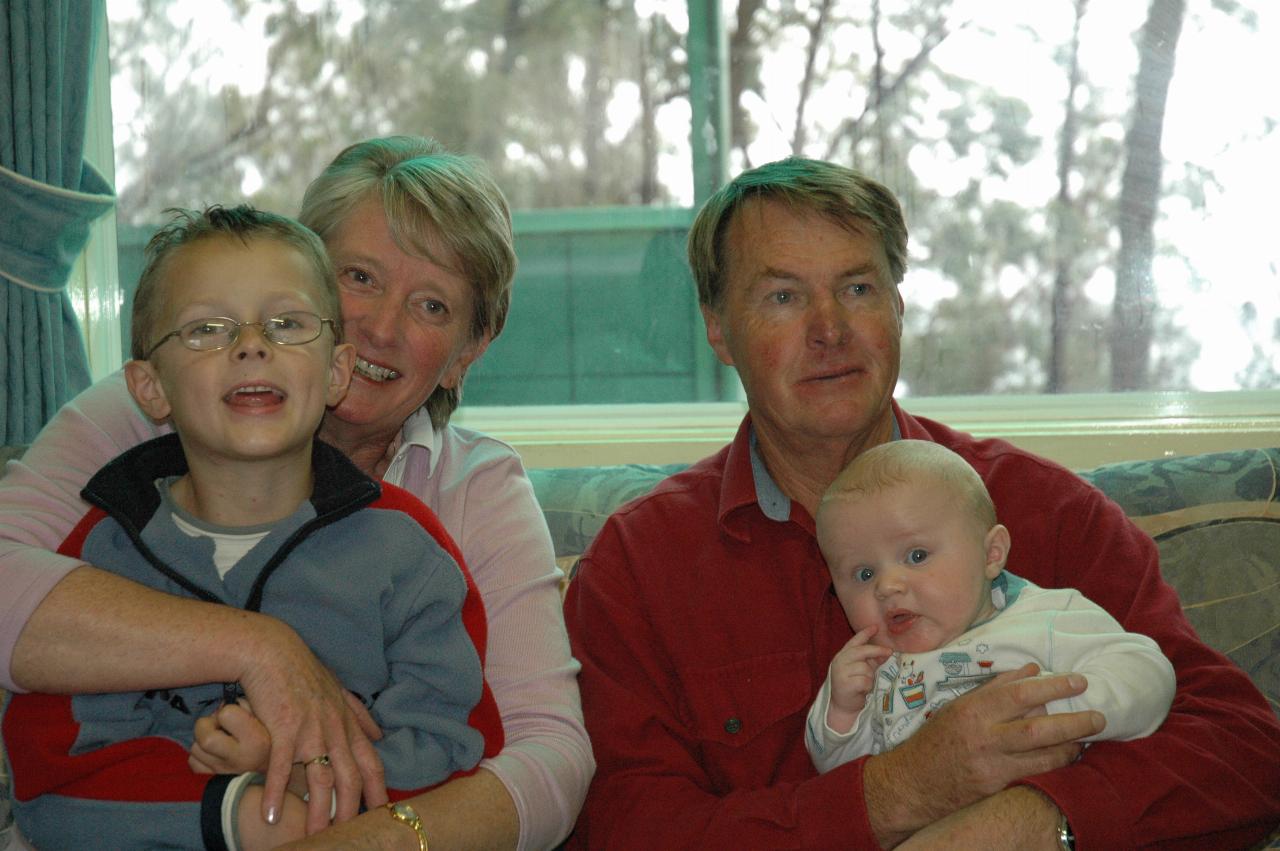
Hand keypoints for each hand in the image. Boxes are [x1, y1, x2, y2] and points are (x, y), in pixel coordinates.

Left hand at [189, 699, 270, 774]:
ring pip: (196, 749)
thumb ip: (246, 705)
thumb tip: (221, 705)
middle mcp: (241, 760)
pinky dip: (200, 754)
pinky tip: (214, 750)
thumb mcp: (268, 714)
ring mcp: (226, 773)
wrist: (276, 769)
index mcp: (257, 742)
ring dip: (203, 740)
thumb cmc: (271, 734)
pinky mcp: (215, 780)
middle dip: (208, 725)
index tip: (238, 715)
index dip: (229, 711)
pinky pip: (194, 763)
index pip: (226, 714)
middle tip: (220, 725)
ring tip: (219, 737)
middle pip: (205, 737)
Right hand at [236, 620, 387, 833]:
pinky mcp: (284, 729)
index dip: (378, 791)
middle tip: (347, 836)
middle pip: (350, 779)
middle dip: (351, 812)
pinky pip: (282, 767)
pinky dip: (277, 793)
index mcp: (348, 724)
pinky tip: (271, 816)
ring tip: (315, 837)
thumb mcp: (339, 690)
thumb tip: (380, 734)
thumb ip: (361, 715)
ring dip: (318, 813)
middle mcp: (335, 730)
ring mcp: (311, 730)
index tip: (383, 814)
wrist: (273, 652)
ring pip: (321, 780)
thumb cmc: (304, 672)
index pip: (372, 764)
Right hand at [827, 626, 892, 732]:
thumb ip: (871, 660)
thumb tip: (887, 651)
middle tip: (890, 651)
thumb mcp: (862, 671)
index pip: (854, 641)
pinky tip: (862, 691)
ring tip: (864, 684)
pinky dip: (868, 686)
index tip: (875, 626)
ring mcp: (841, 672)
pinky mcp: (845, 684)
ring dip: (870, 677)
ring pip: (866, 668)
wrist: (842, 706)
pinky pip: (865, 681)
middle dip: (877, 650)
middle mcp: (840, 661)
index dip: (865, 633)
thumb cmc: (854, 686)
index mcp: (843, 656)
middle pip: (862, 651)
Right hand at [864, 663, 1101, 846]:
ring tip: (1089, 735)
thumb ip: (996, 688)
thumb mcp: (960, 706)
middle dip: (1073, 721)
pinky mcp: (995, 786)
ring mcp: (990, 764)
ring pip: (1041, 754)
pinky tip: (1069, 755)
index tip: (1078, 682)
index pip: (1019, 694)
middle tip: (1099, 715)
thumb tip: (1032, 669)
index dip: (1053, 687)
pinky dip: (1056, 762)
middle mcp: (983, 736)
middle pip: (1037, 727)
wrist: (914, 781)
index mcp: (973, 710)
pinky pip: (1034, 772)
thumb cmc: (937, 738)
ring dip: (1071, 745)